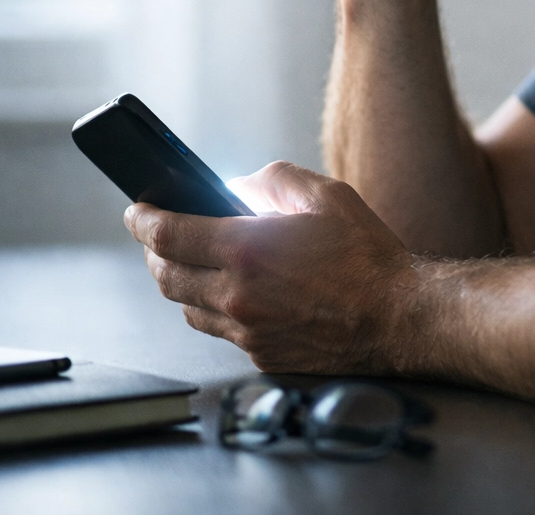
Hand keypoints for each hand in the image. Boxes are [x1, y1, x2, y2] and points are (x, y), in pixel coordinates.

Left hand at [125, 162, 418, 374]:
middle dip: (154, 252)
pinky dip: (214, 308)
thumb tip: (236, 186)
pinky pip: (218, 330)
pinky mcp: (259, 352)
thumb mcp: (325, 196)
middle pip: (165, 275)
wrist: (398, 317)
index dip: (143, 220)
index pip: (167, 234)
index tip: (136, 211)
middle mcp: (237, 294)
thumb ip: (273, 181)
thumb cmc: (368, 256)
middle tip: (158, 237)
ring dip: (180, 283)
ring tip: (193, 264)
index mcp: (246, 249)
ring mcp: (246, 329)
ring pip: (186, 306)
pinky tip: (233, 293)